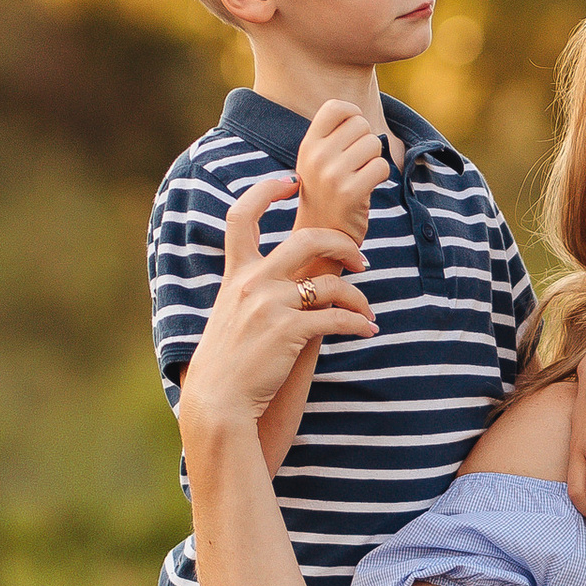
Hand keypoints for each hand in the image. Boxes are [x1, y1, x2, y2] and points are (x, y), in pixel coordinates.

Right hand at [178, 176, 375, 438]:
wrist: (218, 403)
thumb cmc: (229, 363)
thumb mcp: (231, 315)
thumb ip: (254, 290)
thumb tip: (291, 279)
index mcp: (236, 274)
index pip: (241, 215)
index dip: (266, 190)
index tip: (291, 182)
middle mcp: (252, 283)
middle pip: (306, 239)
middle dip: (341, 243)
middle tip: (361, 260)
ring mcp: (270, 306)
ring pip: (330, 283)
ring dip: (358, 296)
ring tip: (368, 312)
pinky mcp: (289, 332)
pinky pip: (337, 318)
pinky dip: (358, 324)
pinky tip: (368, 331)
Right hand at [295, 101, 387, 246]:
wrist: (320, 234)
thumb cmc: (325, 191)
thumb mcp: (316, 160)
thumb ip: (332, 135)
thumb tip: (358, 113)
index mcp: (307, 144)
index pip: (336, 107)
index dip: (353, 114)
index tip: (354, 132)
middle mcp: (316, 157)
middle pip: (361, 124)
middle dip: (366, 141)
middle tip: (356, 164)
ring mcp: (332, 175)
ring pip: (374, 144)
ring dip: (374, 160)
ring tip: (359, 176)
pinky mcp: (350, 192)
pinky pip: (381, 166)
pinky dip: (380, 176)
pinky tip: (366, 187)